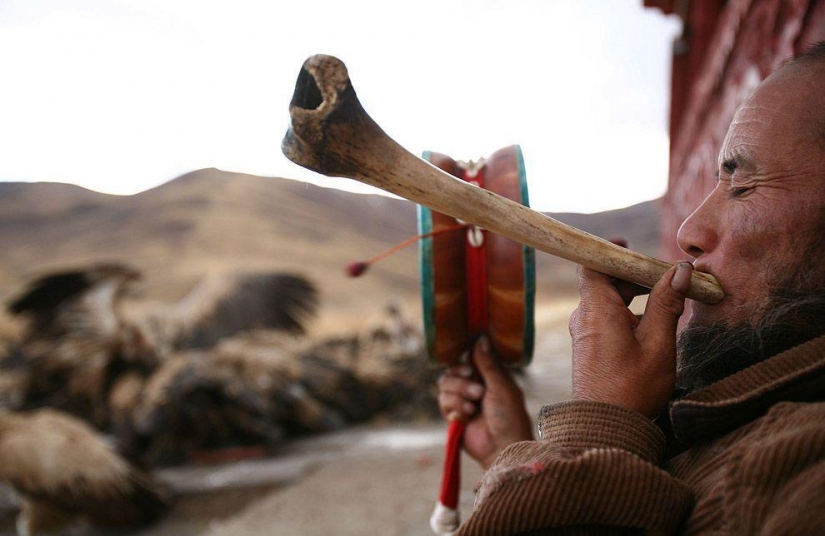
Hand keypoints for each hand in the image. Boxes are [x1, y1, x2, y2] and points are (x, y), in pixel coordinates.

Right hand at [437, 337, 533, 468]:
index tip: (470, 368)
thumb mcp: (502, 387)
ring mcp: (462, 399)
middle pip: (452, 370)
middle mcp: (473, 384)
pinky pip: (443, 402)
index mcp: (488, 375)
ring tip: (474, 408)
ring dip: (459, 396)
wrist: (503, 448)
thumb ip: (488, 363)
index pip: (468, 357)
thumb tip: (480, 337)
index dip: (465, 360)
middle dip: (462, 381)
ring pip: (444, 385)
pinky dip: (455, 408)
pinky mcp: (453, 414)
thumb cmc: (510, 417)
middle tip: (478, 393)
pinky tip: (467, 417)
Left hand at [569, 262, 692, 417]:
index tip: (631, 246)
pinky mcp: (589, 346)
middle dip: (633, 274)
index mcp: (596, 309)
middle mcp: (584, 316)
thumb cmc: (632, 388)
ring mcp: (584, 332)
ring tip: (667, 299)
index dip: (609, 250)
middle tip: (666, 276)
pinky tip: (652, 323)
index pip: (592, 264)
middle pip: (603, 280)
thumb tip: (680, 271)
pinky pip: (605, 317)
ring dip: (633, 295)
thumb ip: (667, 304)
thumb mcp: (658, 344)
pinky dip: (627, 312)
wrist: (605, 428)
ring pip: (606, 300)